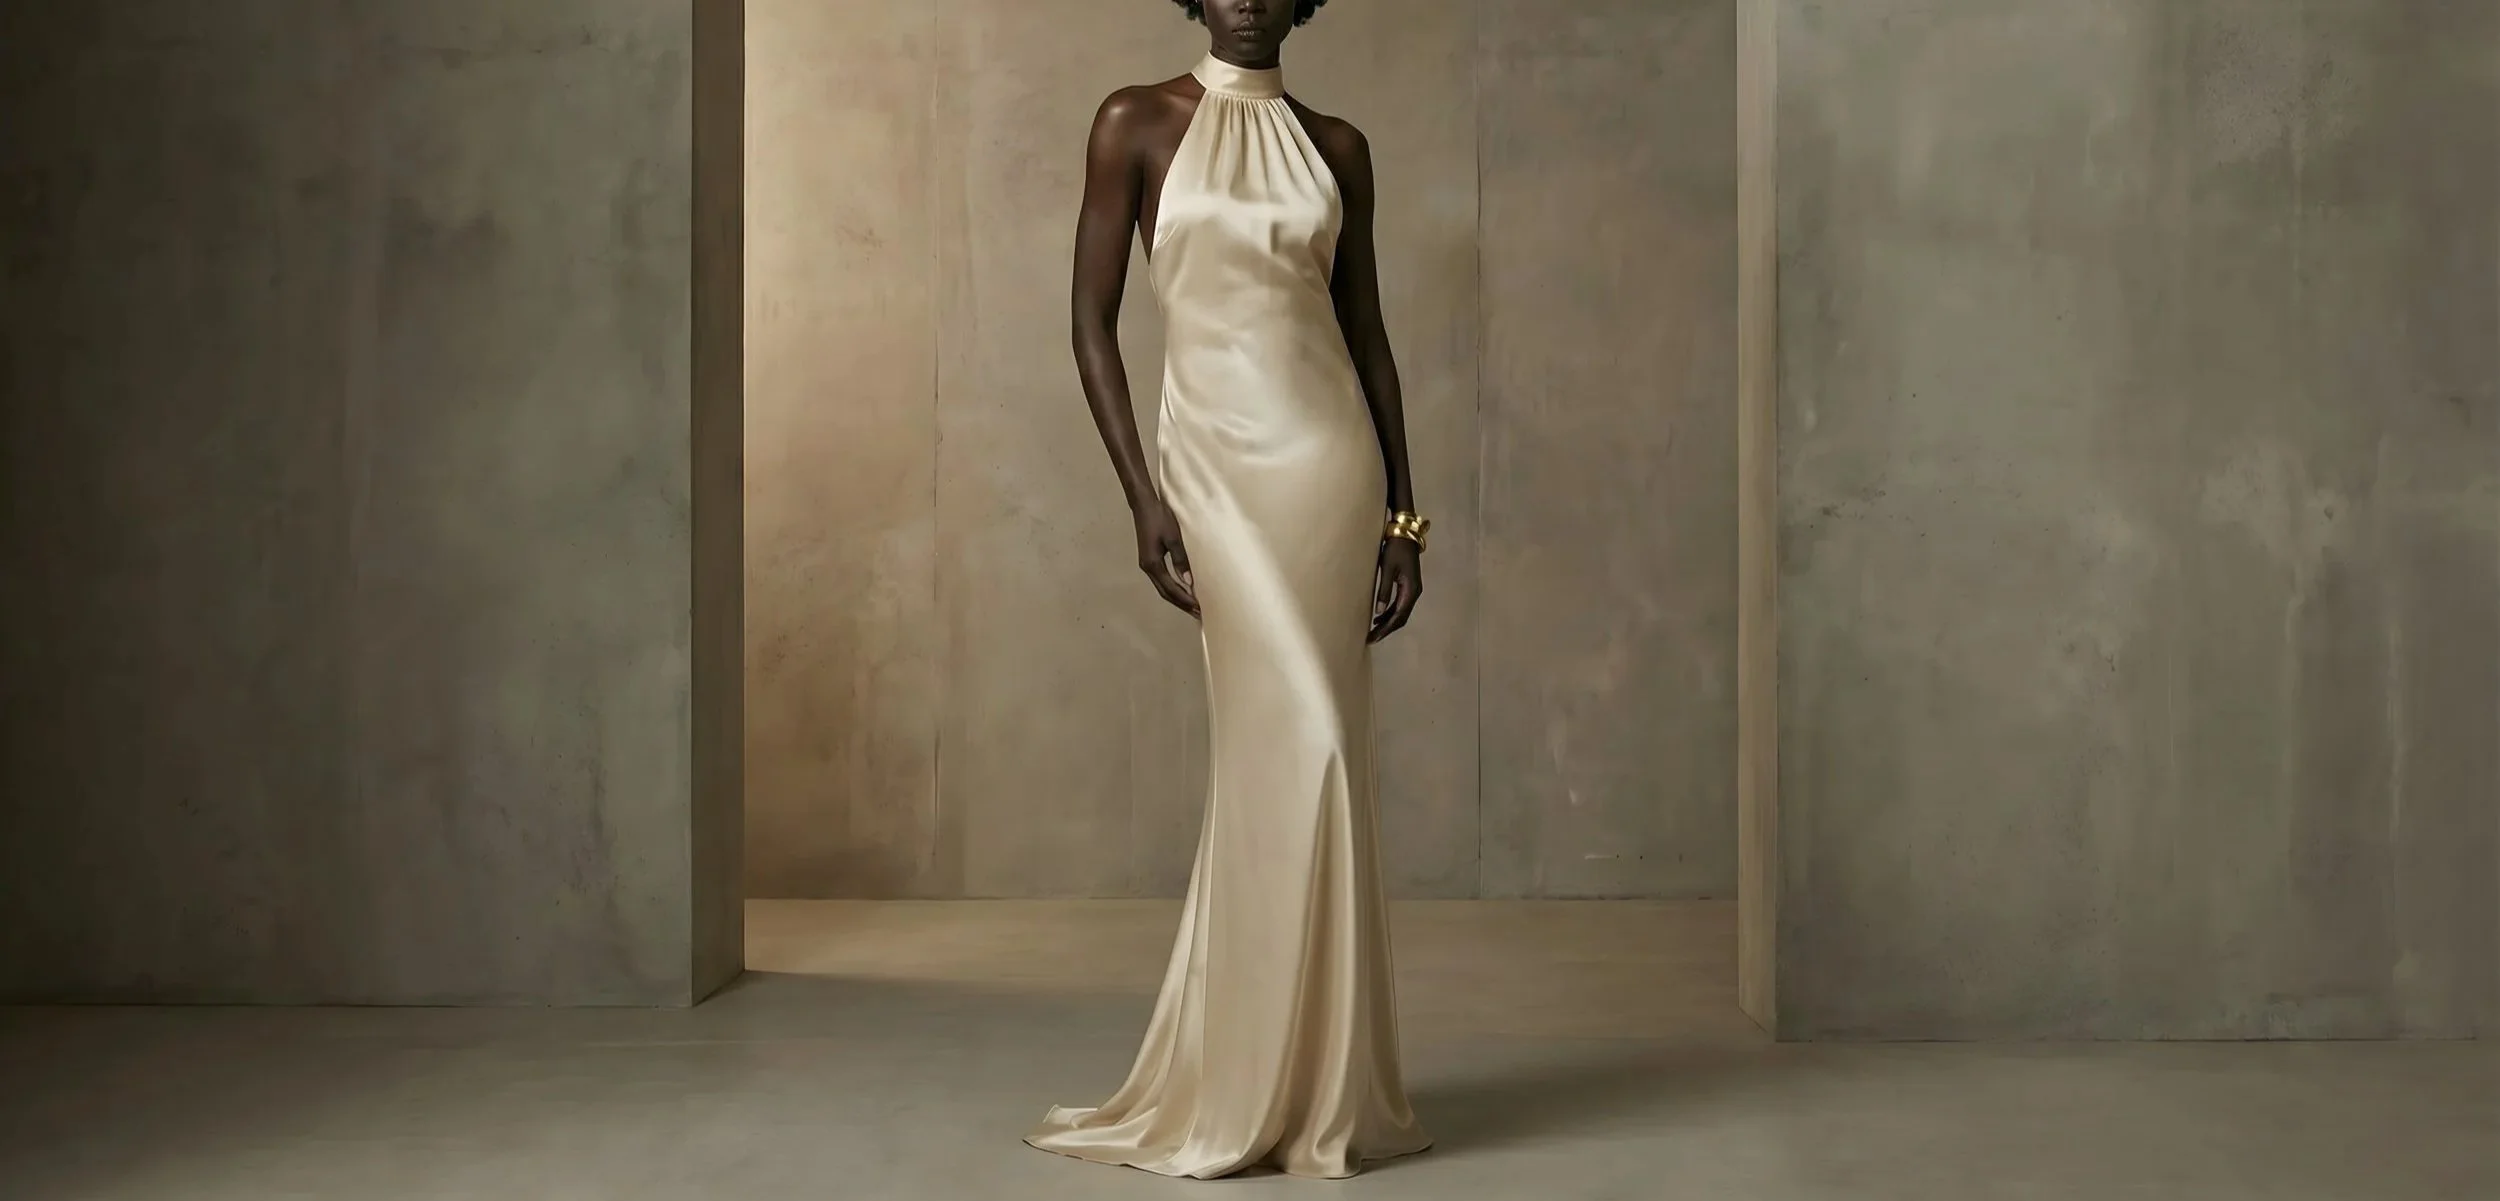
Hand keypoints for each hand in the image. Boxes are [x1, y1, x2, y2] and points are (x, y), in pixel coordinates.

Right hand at [1133, 498, 1197, 618]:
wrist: (1144, 505)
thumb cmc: (1160, 518)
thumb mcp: (1174, 538)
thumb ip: (1181, 560)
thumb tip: (1189, 581)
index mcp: (1152, 564)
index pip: (1170, 589)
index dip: (1185, 600)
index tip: (1199, 609)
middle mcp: (1147, 567)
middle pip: (1165, 592)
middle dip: (1182, 604)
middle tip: (1198, 614)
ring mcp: (1147, 564)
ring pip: (1163, 587)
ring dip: (1177, 598)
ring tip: (1193, 606)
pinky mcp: (1149, 559)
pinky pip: (1162, 580)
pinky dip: (1173, 588)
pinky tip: (1183, 589)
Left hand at [1370, 537, 1421, 642]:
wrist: (1405, 535)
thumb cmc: (1395, 549)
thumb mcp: (1387, 569)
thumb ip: (1384, 591)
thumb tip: (1378, 611)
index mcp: (1411, 590)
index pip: (1398, 616)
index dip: (1386, 629)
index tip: (1374, 637)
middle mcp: (1414, 593)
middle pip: (1401, 618)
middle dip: (1386, 629)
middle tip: (1371, 639)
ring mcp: (1412, 590)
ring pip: (1401, 613)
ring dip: (1388, 623)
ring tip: (1373, 631)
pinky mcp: (1408, 586)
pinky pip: (1400, 605)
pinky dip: (1390, 613)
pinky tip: (1379, 617)